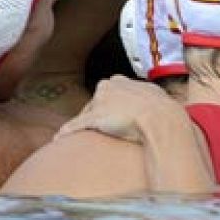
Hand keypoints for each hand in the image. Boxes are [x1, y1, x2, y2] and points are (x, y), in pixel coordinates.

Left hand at [57, 75, 185, 143]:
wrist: (160, 119)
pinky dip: (66, 132)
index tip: (110, 115)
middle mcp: (107, 87)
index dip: (107, 105)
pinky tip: (58, 139)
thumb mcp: (155, 95)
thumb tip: (150, 99)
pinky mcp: (93, 118)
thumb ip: (146, 94)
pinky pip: (74, 126)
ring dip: (83, 124)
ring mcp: (99, 102)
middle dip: (95, 115)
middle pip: (94, 102)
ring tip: (80, 137)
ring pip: (85, 114)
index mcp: (120, 80)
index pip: (107, 92)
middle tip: (101, 129)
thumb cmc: (161, 110)